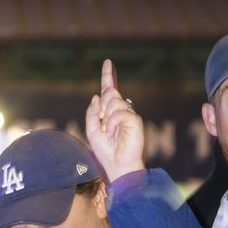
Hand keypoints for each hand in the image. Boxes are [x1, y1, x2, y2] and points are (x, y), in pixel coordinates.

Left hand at [85, 59, 143, 182]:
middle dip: (102, 108)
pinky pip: (120, 113)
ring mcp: (129, 114)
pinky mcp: (135, 121)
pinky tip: (112, 133)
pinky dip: (112, 123)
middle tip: (103, 126)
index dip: (108, 76)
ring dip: (106, 118)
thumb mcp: (91, 130)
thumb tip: (97, 96)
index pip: (109, 89)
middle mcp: (121, 110)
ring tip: (108, 132)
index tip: (107, 62)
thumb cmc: (105, 150)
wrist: (117, 165)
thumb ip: (92, 112)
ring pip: (114, 102)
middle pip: (110, 94)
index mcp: (110, 111)